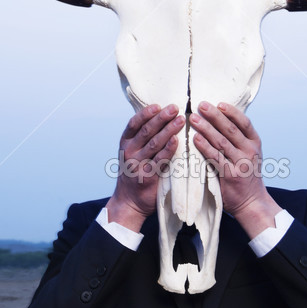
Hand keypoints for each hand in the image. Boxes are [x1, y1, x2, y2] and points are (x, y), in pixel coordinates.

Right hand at [106, 104, 183, 231]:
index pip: (134, 123)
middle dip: (162, 118)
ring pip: (154, 143)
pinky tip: (177, 141)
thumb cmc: (134, 173)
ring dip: (169, 130)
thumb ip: (141, 139)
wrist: (129, 202)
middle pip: (146, 131)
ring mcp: (137, 164)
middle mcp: (129, 152)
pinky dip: (169, 149)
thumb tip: (160, 117)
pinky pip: (160, 160)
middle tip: (175, 108)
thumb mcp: (131, 153)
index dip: (146, 113)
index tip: (158, 105)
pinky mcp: (148, 176)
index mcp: (125, 143)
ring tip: (181, 120)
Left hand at [190, 102, 281, 238]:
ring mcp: (241, 163)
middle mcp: (250, 151)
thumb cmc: (246, 176)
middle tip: (201, 105)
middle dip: (215, 115)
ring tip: (194, 119)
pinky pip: (215, 157)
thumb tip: (220, 119)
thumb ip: (239, 140)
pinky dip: (204, 147)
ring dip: (206, 128)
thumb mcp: (250, 154)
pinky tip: (195, 139)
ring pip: (221, 141)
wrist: (252, 203)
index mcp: (255, 143)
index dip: (232, 112)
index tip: (219, 103)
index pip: (244, 122)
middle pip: (230, 129)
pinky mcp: (230, 175)